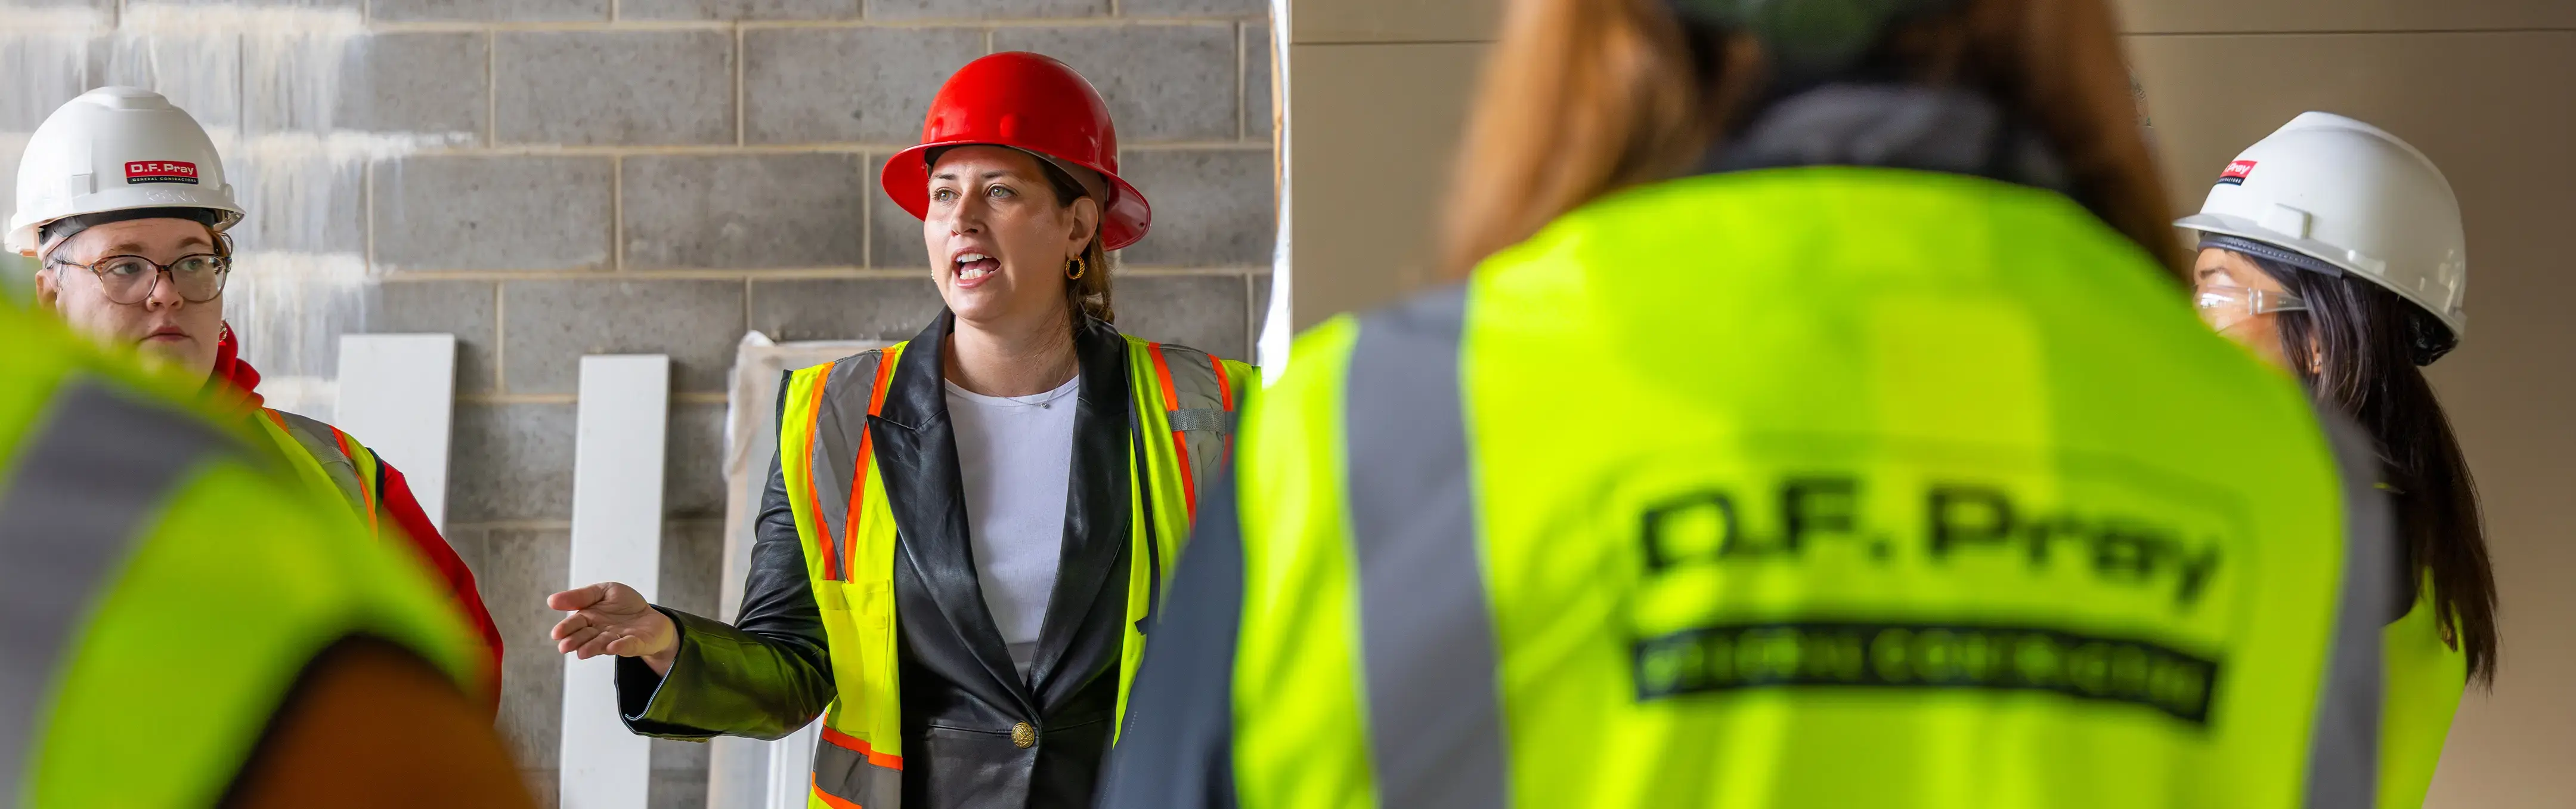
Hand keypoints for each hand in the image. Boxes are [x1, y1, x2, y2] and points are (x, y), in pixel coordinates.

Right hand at [548, 582, 678, 674]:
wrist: (651, 616)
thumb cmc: (624, 605)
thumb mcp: (603, 591)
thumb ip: (580, 596)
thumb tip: (551, 601)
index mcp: (590, 619)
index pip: (575, 623)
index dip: (566, 628)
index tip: (556, 634)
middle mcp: (600, 632)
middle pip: (586, 637)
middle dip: (575, 641)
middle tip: (564, 647)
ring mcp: (617, 639)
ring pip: (603, 644)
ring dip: (593, 647)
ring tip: (582, 652)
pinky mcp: (636, 644)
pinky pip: (628, 646)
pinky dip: (621, 646)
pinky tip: (613, 646)